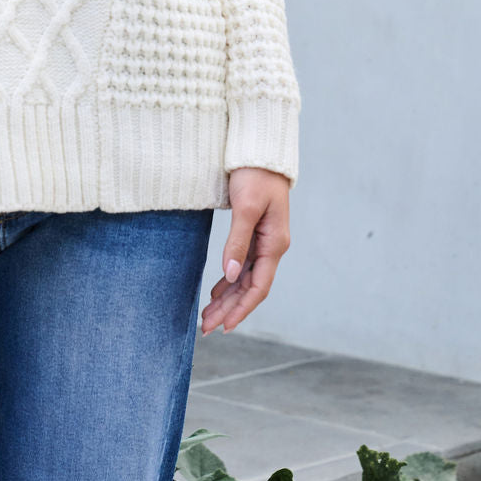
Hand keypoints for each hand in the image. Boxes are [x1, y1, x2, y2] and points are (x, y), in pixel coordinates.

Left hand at [199, 167, 290, 335]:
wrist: (261, 152)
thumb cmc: (255, 174)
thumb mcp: (245, 207)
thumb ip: (238, 241)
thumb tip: (231, 274)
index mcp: (274, 243)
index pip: (259, 287)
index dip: (241, 309)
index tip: (224, 327)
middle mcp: (272, 246)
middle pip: (250, 287)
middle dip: (229, 310)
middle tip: (206, 328)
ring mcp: (264, 241)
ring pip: (245, 278)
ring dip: (228, 298)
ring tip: (207, 316)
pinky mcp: (255, 233)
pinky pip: (243, 265)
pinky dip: (229, 280)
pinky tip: (216, 292)